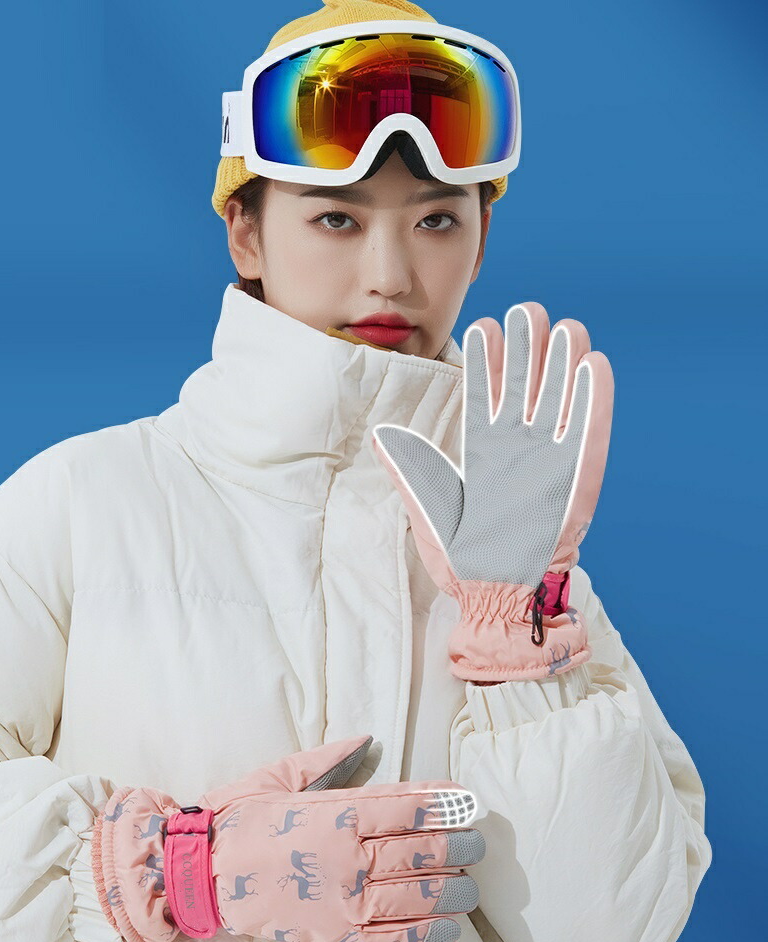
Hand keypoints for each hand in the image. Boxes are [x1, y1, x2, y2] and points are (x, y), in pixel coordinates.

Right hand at [92, 735, 485, 941]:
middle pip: (422, 851)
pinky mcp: (335, 938)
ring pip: (417, 898)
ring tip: (471, 885)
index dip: (447, 806)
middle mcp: (348, 859)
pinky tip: (449, 930)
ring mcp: (343, 903)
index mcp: (337, 814)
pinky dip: (427, 938)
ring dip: (453, 891)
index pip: (410, 809)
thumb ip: (330, 759)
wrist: (201, 873)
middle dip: (460, 847)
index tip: (470, 804)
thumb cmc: (241, 818)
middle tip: (478, 844)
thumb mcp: (283, 775)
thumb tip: (367, 738)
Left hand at [372, 304, 613, 680]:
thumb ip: (411, 470)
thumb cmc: (462, 559)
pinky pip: (588, 435)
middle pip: (528, 389)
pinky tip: (594, 366)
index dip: (487, 362)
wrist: (498, 597)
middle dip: (529, 350)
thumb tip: (382, 437)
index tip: (484, 327)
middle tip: (528, 309)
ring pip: (560, 403)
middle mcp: (520, 452)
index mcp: (485, 453)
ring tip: (565, 324)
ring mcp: (551, 463)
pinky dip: (592, 402)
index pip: (487, 396)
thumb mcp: (428, 509)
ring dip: (564, 365)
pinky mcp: (578, 481)